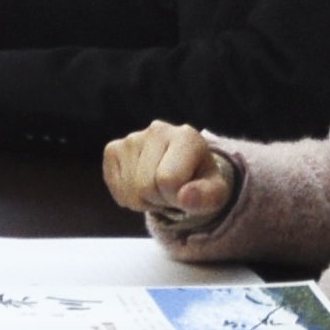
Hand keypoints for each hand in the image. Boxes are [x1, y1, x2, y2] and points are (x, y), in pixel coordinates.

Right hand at [104, 120, 237, 224]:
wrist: (185, 170)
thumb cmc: (201, 181)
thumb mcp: (216, 193)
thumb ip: (207, 196)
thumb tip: (184, 197)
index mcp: (186, 137)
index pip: (168, 180)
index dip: (176, 197)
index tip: (185, 192)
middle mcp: (156, 130)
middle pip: (145, 186)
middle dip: (159, 199)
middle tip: (171, 191)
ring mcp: (131, 138)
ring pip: (130, 190)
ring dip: (145, 200)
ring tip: (158, 187)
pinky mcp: (113, 149)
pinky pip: (115, 188)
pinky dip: (128, 196)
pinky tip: (142, 184)